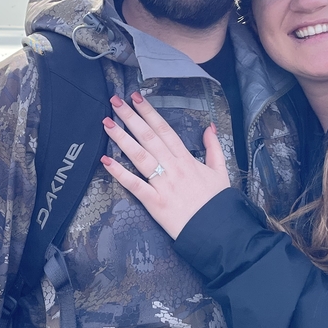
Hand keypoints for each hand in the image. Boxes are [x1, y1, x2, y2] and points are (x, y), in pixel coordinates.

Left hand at [101, 92, 230, 238]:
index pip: (164, 130)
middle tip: (115, 101)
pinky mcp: (155, 202)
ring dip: (122, 138)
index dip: (149, 112)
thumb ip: (214, 148)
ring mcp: (163, 184)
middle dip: (131, 117)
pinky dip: (120, 173)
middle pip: (148, 137)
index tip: (136, 98)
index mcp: (186, 159)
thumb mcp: (221, 171)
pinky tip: (106, 161)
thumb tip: (210, 127)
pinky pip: (135, 185)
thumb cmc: (217, 202)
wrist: (218, 230)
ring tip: (107, 123)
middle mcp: (173, 167)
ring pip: (139, 156)